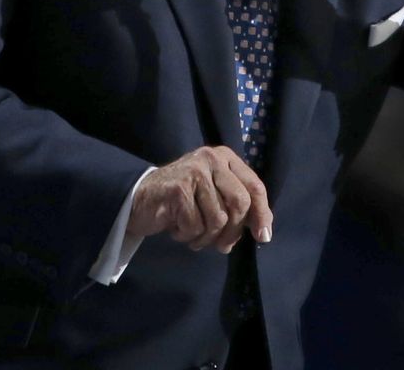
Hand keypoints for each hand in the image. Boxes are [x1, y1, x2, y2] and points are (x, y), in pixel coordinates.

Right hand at [127, 146, 272, 253]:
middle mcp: (212, 159)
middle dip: (233, 231)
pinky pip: (195, 226)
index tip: (263, 237)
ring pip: (218, 219)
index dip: (262, 214)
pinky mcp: (177, 189)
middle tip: (222, 246)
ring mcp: (194, 172)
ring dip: (206, 237)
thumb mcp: (214, 196)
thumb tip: (263, 232)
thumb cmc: (183, 200)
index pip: (254, 187)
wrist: (141, 198)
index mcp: (225, 158)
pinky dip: (187, 236)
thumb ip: (237, 207)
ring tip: (194, 235)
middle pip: (239, 203)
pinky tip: (177, 229)